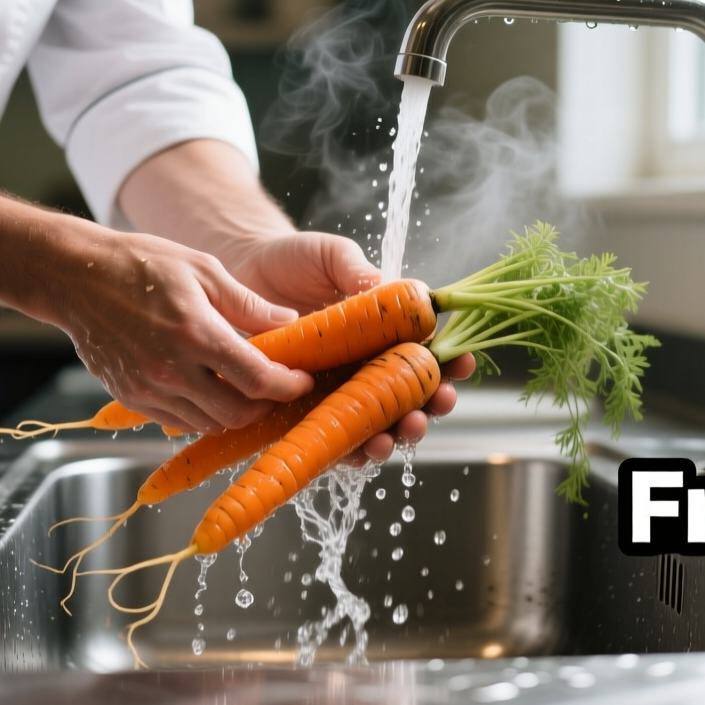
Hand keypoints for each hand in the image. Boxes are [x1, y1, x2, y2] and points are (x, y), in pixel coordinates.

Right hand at [46, 227, 314, 433]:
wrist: (76, 276)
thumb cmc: (141, 264)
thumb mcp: (203, 269)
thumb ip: (248, 303)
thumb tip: (290, 322)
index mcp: (196, 332)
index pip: (257, 379)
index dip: (288, 386)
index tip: (302, 381)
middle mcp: (171, 368)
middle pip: (237, 413)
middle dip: (265, 404)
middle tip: (277, 387)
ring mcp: (148, 387)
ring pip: (208, 423)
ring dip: (233, 412)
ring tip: (244, 389)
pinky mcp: (130, 396)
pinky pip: (178, 421)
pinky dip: (201, 414)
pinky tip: (209, 390)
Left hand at [226, 232, 473, 461]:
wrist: (241, 272)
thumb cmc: (292, 260)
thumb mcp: (330, 255)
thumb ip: (357, 270)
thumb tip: (388, 287)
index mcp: (385, 331)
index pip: (427, 352)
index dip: (450, 362)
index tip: (462, 364)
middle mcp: (367, 366)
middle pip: (411, 396)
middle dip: (430, 404)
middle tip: (435, 402)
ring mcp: (338, 391)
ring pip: (379, 424)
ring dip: (397, 434)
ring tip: (401, 429)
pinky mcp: (306, 411)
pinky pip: (334, 440)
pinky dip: (353, 450)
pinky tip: (363, 448)